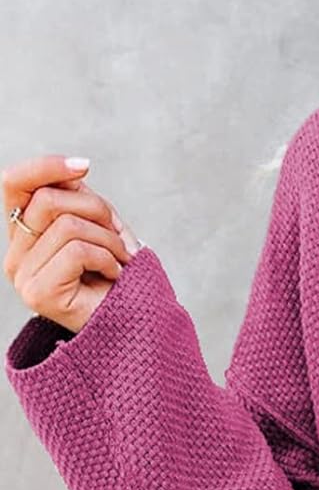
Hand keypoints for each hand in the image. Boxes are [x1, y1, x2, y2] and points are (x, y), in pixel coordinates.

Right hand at [3, 154, 139, 335]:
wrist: (133, 323)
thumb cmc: (115, 273)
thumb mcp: (99, 225)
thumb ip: (80, 197)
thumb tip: (77, 167)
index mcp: (23, 233)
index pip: (14, 183)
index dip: (46, 166)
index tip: (85, 166)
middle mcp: (15, 255)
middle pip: (47, 199)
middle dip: (96, 209)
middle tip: (119, 237)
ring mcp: (22, 277)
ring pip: (66, 225)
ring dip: (108, 239)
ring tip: (121, 259)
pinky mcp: (38, 295)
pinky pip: (76, 252)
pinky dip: (107, 259)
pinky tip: (114, 275)